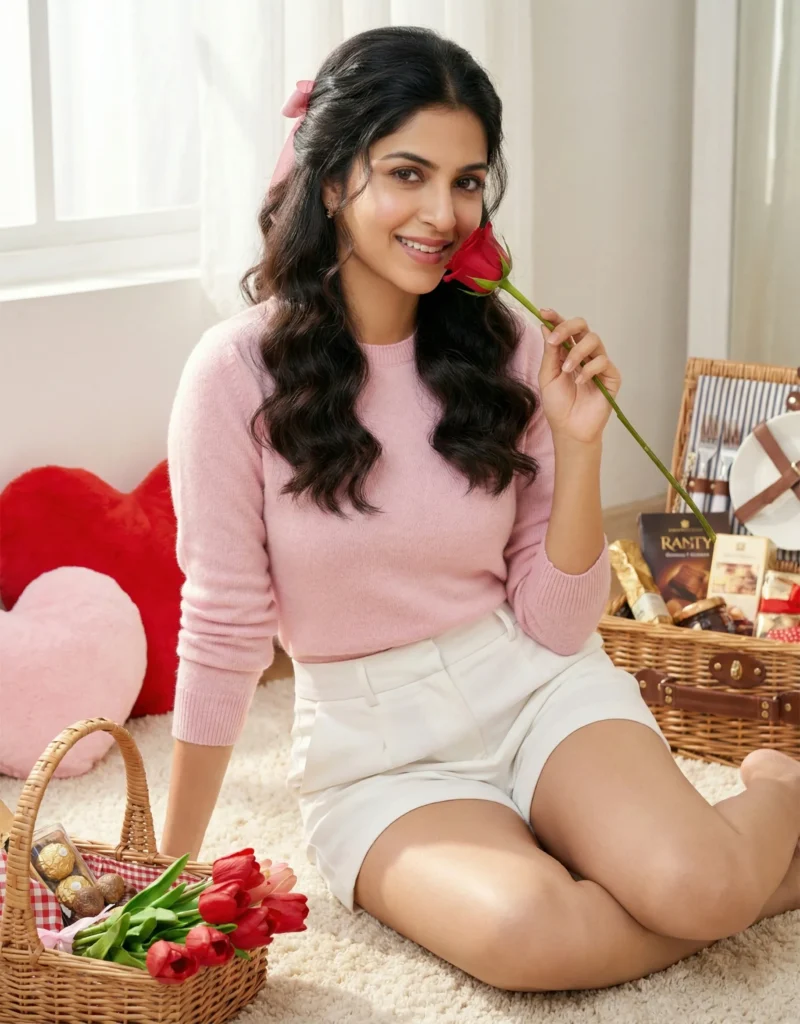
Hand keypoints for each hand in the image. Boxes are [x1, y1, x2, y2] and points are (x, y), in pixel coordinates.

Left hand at [537, 308, 620, 445]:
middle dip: (567, 328)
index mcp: (567, 352)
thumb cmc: (557, 405)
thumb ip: (549, 352)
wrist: (569, 428)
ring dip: (576, 353)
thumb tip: (544, 326)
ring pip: (593, 340)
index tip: (544, 312)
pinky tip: (580, 383)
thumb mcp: (547, 376)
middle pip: (582, 327)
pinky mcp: (611, 376)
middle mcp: (584, 354)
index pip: (564, 329)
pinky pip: (603, 361)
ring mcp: (598, 363)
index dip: (556, 318)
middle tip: (554, 340)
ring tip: (566, 370)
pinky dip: (589, 369)